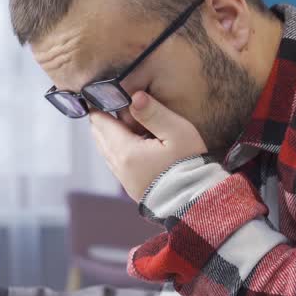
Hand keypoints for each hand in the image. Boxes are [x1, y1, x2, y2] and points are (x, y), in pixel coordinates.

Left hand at [90, 91, 206, 201]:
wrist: (197, 202)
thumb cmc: (189, 164)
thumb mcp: (177, 132)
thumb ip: (154, 113)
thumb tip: (134, 96)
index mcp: (125, 151)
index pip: (100, 122)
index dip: (101, 105)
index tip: (109, 93)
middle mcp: (118, 167)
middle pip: (99, 135)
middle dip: (105, 118)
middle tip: (121, 105)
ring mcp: (124, 179)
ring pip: (106, 149)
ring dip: (113, 134)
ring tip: (130, 121)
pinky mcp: (132, 187)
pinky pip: (116, 163)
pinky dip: (120, 149)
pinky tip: (137, 143)